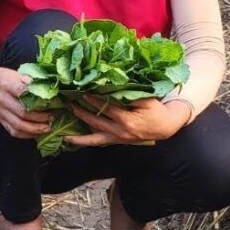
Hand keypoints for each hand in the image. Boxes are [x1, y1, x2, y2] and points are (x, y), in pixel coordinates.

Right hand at [0, 58, 51, 138]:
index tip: (52, 102)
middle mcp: (2, 99)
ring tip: (47, 128)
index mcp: (7, 84)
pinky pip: (13, 131)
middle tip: (52, 118)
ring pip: (18, 125)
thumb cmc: (7, 78)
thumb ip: (31, 81)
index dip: (38, 99)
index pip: (23, 92)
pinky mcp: (0, 120)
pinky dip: (26, 134)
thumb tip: (50, 89)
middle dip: (39, 118)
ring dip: (34, 129)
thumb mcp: (18, 74)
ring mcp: (0, 112)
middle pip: (22, 112)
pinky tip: (36, 132)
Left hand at [64, 95, 188, 147]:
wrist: (165, 127)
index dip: (94, 100)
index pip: (106, 108)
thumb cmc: (156, 111)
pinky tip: (76, 140)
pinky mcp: (117, 142)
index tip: (81, 93)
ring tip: (64, 133)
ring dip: (79, 136)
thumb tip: (113, 87)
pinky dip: (87, 141)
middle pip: (96, 123)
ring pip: (94, 139)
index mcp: (127, 120)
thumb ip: (131, 95)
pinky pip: (99, 143)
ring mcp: (118, 139)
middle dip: (81, 114)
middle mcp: (120, 132)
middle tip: (69, 105)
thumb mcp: (147, 100)